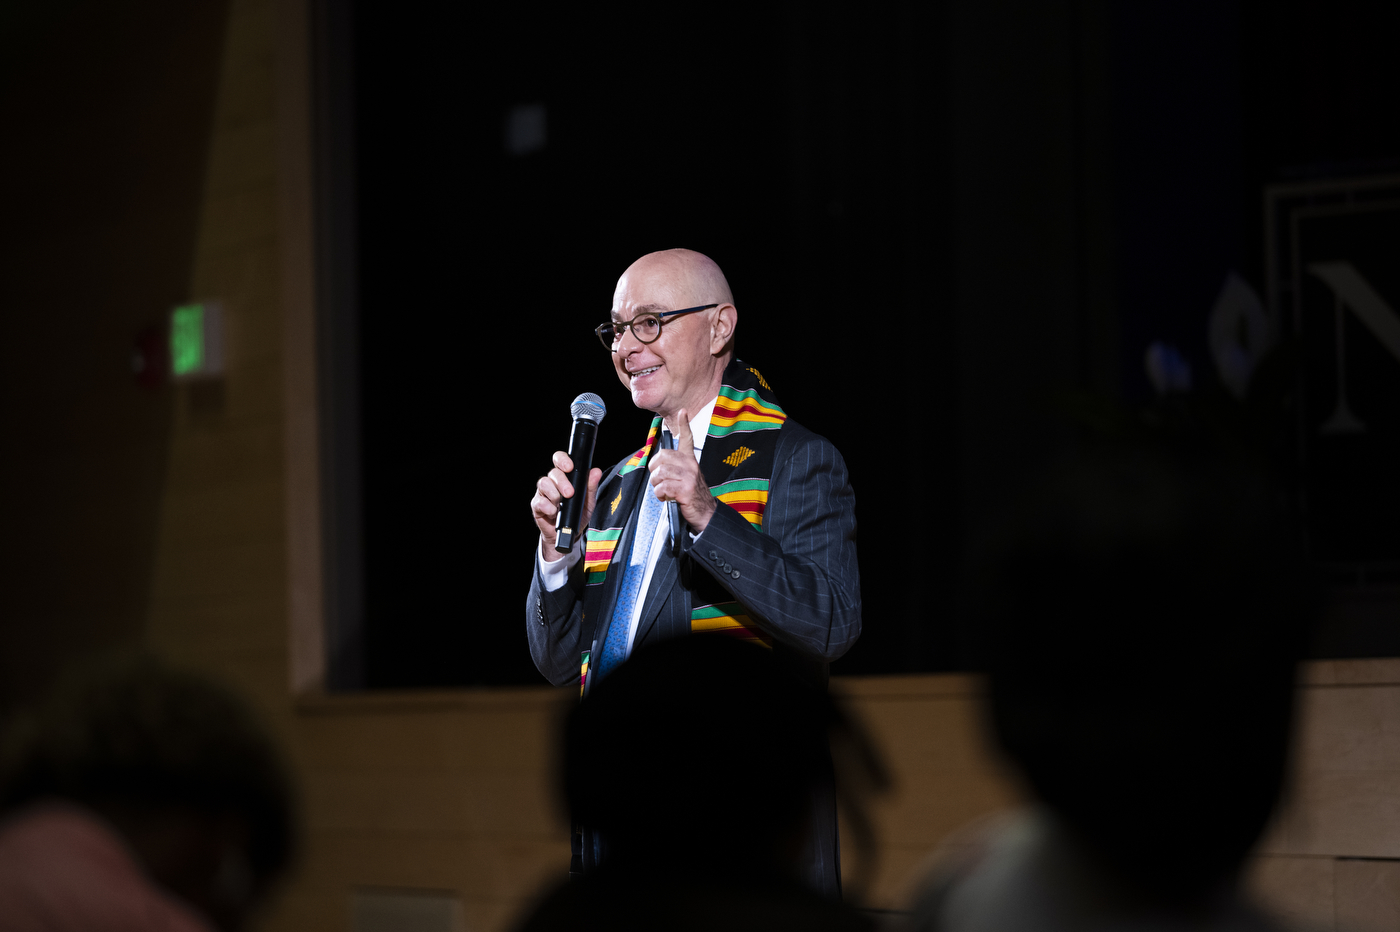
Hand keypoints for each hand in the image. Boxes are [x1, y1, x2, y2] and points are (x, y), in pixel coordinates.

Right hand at [532, 451, 601, 561]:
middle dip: (562, 482)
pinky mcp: (537, 505)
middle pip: (553, 473)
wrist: (569, 534)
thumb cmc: (578, 514)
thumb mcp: (588, 501)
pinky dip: (547, 506)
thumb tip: (596, 471)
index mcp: (565, 477)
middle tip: (570, 493)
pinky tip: (554, 512)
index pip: (560, 460)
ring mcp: (543, 493)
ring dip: (554, 494)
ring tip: (561, 505)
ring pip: (543, 484)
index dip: (563, 460)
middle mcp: (552, 482)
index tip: (570, 467)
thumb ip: (591, 487)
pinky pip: (538, 501)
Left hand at [648, 409, 716, 533]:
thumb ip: (675, 468)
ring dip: (657, 485)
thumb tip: (657, 466)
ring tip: (664, 491)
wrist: (706, 513)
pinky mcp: (686, 490)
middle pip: (662, 457)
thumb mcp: (686, 477)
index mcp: (690, 461)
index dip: (684, 424)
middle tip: (659, 479)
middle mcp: (691, 466)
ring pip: (660, 473)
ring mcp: (689, 477)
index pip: (687, 439)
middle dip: (654, 470)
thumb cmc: (693, 496)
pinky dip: (660, 494)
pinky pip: (663, 487)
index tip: (683, 412)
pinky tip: (667, 497)